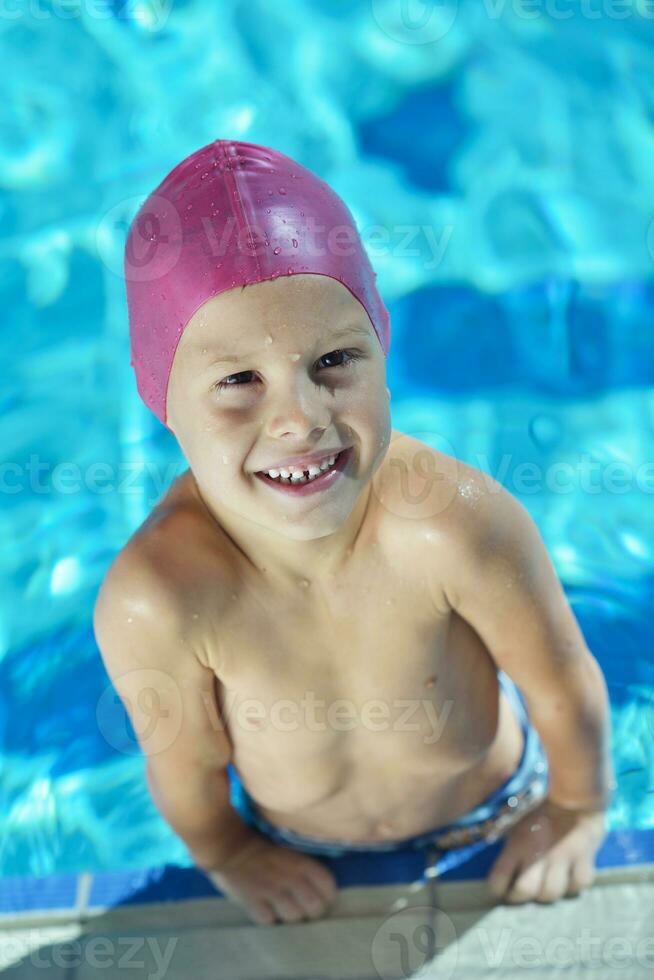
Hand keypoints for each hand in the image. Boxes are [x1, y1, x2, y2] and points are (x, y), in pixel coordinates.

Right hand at [204, 833, 337, 925]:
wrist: (226, 843)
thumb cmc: (257, 841)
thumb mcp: (286, 847)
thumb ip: (302, 864)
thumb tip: (317, 881)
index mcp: (300, 862)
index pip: (328, 886)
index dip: (327, 894)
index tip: (322, 894)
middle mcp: (290, 879)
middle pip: (315, 908)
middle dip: (312, 909)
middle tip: (303, 904)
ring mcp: (272, 893)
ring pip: (294, 917)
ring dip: (290, 913)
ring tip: (283, 906)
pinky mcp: (253, 903)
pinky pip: (269, 921)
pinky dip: (269, 917)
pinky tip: (265, 907)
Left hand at [487, 798, 607, 903]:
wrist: (574, 785)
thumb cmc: (539, 797)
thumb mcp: (517, 812)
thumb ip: (505, 828)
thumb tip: (486, 836)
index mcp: (518, 842)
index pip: (500, 878)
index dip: (497, 887)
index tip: (498, 887)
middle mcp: (539, 854)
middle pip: (526, 892)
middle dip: (520, 896)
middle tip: (520, 890)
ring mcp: (563, 857)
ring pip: (553, 892)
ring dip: (547, 892)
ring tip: (545, 884)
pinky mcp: (586, 856)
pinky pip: (580, 882)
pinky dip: (573, 883)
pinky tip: (568, 876)